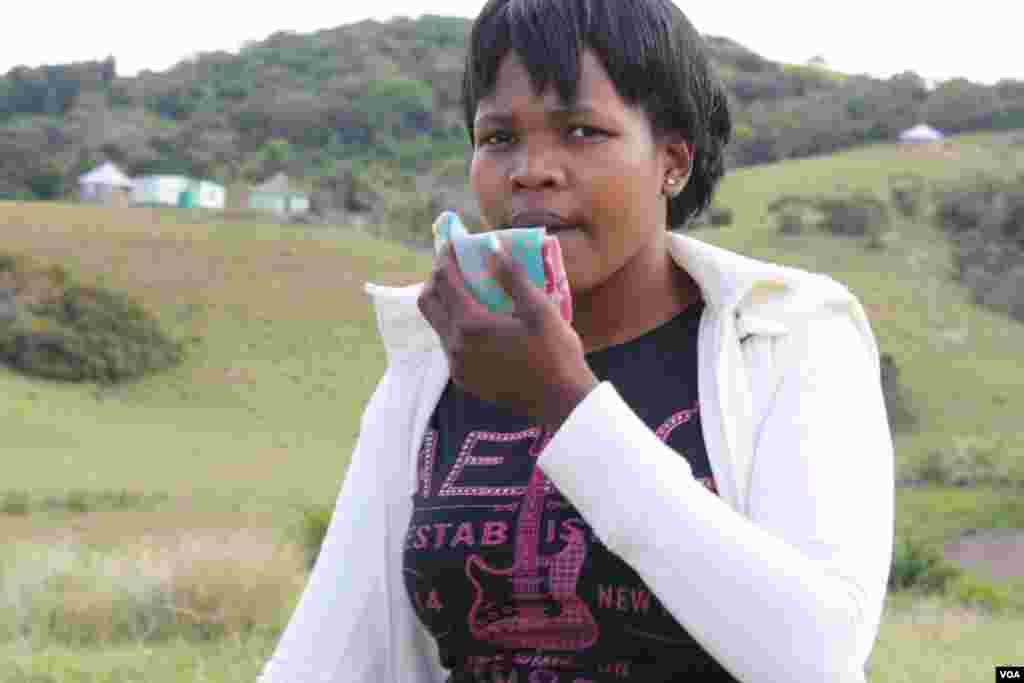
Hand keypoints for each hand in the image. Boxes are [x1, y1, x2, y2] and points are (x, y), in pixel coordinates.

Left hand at [417, 241, 598, 429]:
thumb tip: (492, 247)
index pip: (444, 280)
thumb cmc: (556, 352)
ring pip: (437, 325)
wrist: (561, 402)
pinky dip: (456, 327)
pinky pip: (449, 346)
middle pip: (427, 302)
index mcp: (471, 324)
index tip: (453, 243)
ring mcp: (458, 366)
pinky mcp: (464, 380)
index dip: (446, 257)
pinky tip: (480, 323)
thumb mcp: (539, 308)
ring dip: (446, 304)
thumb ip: (511, 276)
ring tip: (470, 293)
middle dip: (437, 279)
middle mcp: (456, 346)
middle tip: (456, 268)